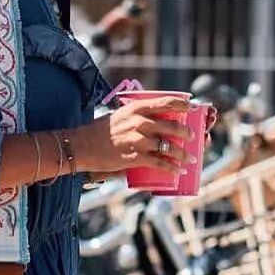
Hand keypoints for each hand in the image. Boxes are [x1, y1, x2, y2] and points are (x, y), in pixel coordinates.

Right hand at [73, 95, 198, 175]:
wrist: (81, 146)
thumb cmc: (99, 130)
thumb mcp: (119, 115)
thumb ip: (135, 116)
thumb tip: (151, 119)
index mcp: (136, 109)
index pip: (166, 102)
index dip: (182, 105)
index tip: (192, 108)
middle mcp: (139, 122)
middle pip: (172, 126)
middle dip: (186, 133)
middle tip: (193, 138)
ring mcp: (138, 140)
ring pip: (168, 147)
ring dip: (183, 154)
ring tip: (191, 159)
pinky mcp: (134, 158)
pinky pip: (159, 163)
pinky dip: (172, 168)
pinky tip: (179, 171)